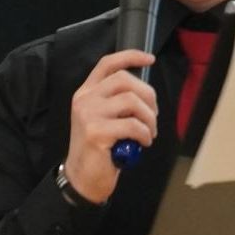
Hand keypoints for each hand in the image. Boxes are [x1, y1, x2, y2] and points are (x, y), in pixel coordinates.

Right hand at [61, 49, 156, 203]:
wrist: (82, 178)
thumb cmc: (99, 149)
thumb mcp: (103, 118)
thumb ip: (116, 101)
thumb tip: (144, 94)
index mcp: (86, 92)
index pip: (107, 64)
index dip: (130, 57)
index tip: (150, 59)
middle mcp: (85, 99)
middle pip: (125, 80)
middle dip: (148, 96)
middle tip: (152, 116)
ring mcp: (89, 114)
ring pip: (132, 101)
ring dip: (149, 118)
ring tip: (149, 132)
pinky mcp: (96, 132)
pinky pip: (133, 125)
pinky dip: (145, 133)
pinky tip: (144, 142)